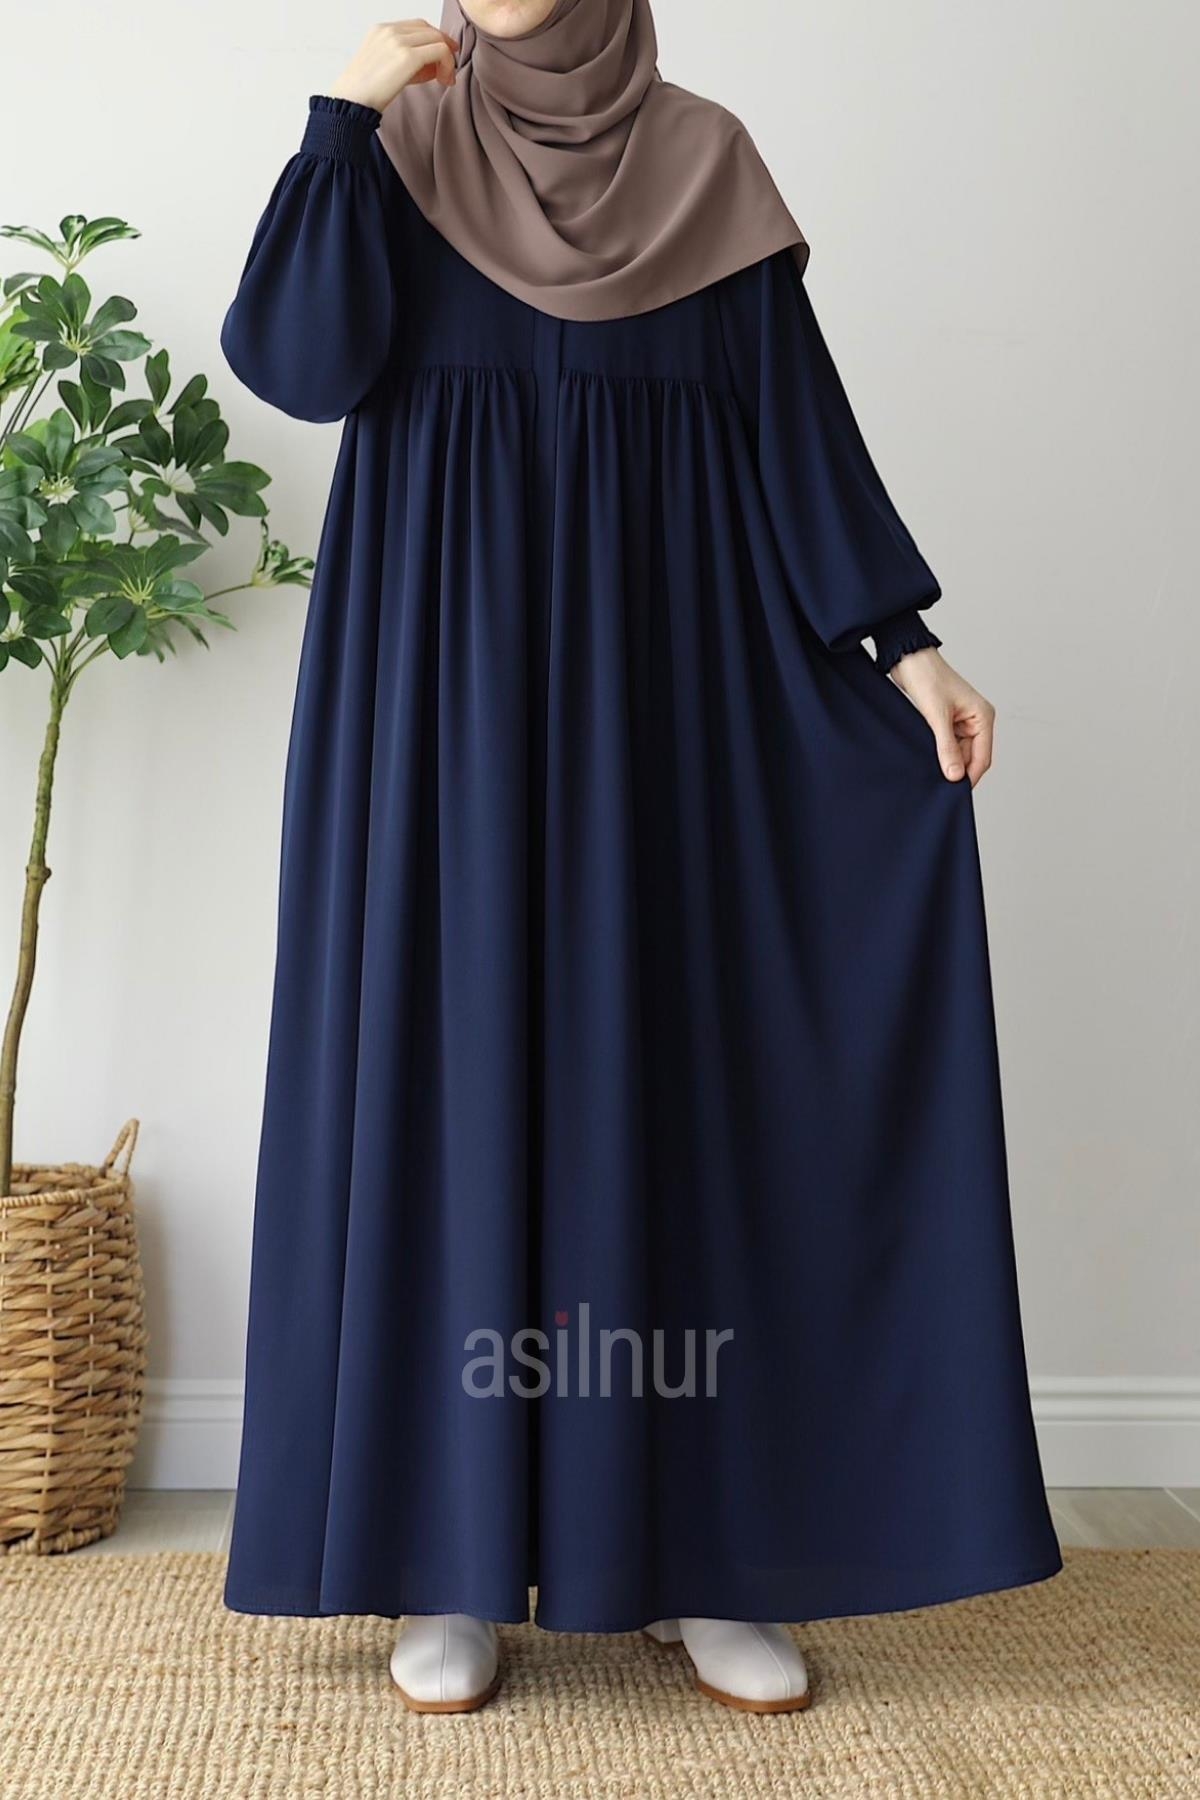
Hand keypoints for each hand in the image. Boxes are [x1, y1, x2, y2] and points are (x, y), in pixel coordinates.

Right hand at [329, 20, 460, 111]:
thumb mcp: (385, 67)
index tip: (441, 57)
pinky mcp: (408, 56)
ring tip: (446, 78)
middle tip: (448, 69)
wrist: (351, 101)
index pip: (416, 26)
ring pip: (437, 38)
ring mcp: (398, 41)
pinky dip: (447, 64)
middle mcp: (390, 30)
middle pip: (428, 29)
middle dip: (443, 46)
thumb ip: (406, 60)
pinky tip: (444, 79)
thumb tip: (435, 65)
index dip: (433, 39)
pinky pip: (440, 51)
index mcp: (381, 30)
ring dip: (447, 58)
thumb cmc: (365, 92)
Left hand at [888, 647, 994, 786]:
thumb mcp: (937, 716)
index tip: (955, 793)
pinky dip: (939, 754)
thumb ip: (946, 747)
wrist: (907, 659)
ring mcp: (961, 722)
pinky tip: (927, 761)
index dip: (970, 776)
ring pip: (958, 754)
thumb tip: (955, 776)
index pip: (983, 757)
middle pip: (971, 758)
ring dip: (947, 763)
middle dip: (957, 771)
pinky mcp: (946, 722)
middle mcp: (976, 720)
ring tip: (930, 773)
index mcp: (983, 716)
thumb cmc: (927, 678)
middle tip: (939, 786)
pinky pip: (947, 746)